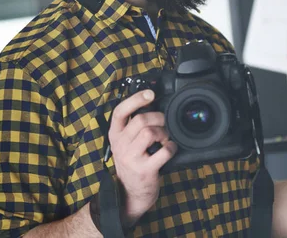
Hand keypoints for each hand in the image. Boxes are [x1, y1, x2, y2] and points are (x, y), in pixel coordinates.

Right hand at [108, 89, 177, 225]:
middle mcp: (120, 145)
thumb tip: (150, 103)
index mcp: (115, 135)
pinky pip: (163, 151)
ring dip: (164, 132)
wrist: (130, 193)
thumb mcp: (126, 143)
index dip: (135, 99)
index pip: (120, 111)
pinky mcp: (144, 170)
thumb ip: (133, 126)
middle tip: (164, 124)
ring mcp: (131, 158)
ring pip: (150, 132)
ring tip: (164, 138)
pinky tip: (170, 149)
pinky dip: (171, 147)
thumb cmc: (133, 162)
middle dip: (158, 118)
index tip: (150, 93)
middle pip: (140, 120)